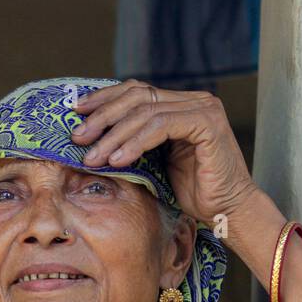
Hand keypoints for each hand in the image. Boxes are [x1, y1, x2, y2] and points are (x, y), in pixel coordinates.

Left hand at [71, 79, 259, 226]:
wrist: (226, 210)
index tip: (75, 112)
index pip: (135, 91)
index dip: (104, 98)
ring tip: (93, 157)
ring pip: (145, 111)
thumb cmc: (191, 192)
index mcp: (179, 104)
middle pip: (137, 95)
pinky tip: (117, 160)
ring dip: (113, 135)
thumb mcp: (154, 162)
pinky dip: (135, 142)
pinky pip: (161, 125)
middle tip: (77, 137)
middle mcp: (192, 100)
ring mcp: (202, 108)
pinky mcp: (207, 123)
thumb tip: (92, 139)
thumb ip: (134, 143)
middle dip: (102, 116)